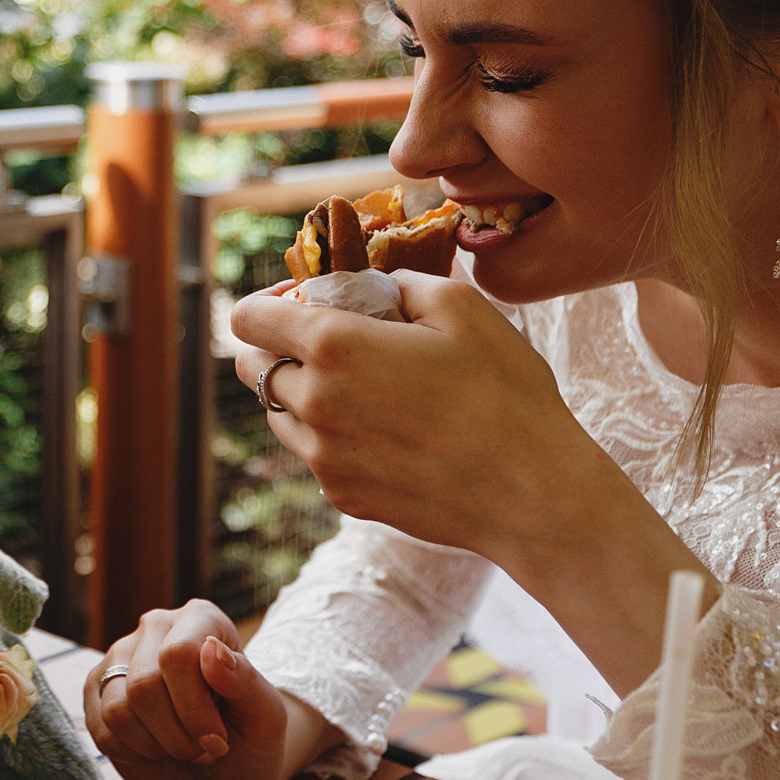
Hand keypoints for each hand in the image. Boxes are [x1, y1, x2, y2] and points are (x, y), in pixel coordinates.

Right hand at [82, 599, 335, 779]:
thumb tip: (211, 650)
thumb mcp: (266, 719)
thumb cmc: (249, 743)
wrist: (222, 778)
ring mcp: (120, 657)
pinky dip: (132, 752)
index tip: (218, 742)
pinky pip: (100, 727)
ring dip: (155, 746)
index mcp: (201, 619)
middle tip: (203, 751)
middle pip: (145, 685)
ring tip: (181, 749)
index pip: (178, 656)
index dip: (194, 710)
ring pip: (118, 709)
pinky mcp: (96, 690)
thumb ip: (245, 681)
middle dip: (177, 735)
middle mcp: (155, 627)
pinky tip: (154, 749)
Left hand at [229, 272, 592, 563]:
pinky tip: (385, 430)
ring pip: (279, 414)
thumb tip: (375, 286)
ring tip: (361, 386)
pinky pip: (315, 456)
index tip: (304, 300)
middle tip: (330, 340)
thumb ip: (400, 282)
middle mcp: (315, 404)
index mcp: (333, 347)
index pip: (247, 319)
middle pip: (253, 367)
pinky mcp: (344, 497)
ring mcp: (324, 459)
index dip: (268, 302)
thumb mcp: (461, 307)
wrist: (532, 493)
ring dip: (302, 392)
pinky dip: (331, 436)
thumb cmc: (505, 393)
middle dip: (278, 345)